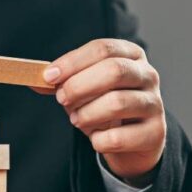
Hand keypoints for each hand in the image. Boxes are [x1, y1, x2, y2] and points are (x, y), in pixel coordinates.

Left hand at [40, 39, 166, 185]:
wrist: (133, 143)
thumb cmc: (105, 109)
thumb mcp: (83, 91)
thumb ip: (61, 83)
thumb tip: (35, 80)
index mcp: (131, 55)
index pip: (103, 48)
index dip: (73, 62)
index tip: (49, 76)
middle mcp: (148, 75)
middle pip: (114, 71)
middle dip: (79, 86)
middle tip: (61, 100)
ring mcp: (155, 104)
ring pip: (117, 103)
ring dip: (87, 114)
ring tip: (77, 120)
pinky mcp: (155, 133)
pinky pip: (119, 137)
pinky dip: (99, 141)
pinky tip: (97, 139)